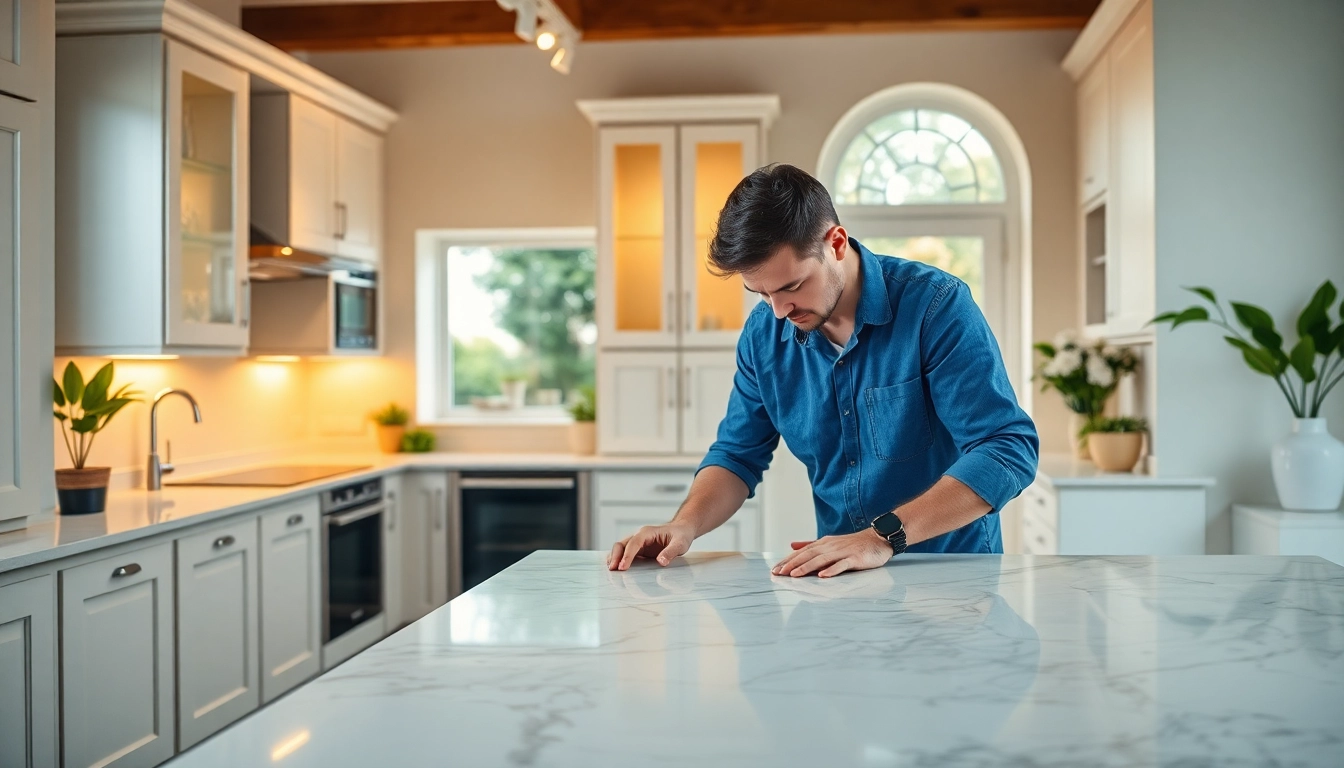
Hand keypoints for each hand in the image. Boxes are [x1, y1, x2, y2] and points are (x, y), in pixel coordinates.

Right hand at [607, 522, 694, 570]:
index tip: (623, 567)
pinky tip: (616, 569)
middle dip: (615, 556)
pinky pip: (625, 554)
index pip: (634, 543)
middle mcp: (639, 536)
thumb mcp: (680, 543)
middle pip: (622, 544)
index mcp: (647, 532)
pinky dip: (619, 560)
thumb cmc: (681, 535)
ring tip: (611, 571)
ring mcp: (637, 543)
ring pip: (620, 549)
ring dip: (614, 558)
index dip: (627, 555)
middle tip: (613, 570)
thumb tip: (661, 562)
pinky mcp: (638, 550)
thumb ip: (671, 552)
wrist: (682, 531)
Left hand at [770, 529, 893, 577]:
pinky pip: (842, 565)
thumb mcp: (829, 543)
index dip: (787, 561)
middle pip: (808, 555)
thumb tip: (792, 546)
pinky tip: (823, 576)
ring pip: (821, 560)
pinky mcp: (855, 558)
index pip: (801, 552)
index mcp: (823, 544)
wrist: (878, 539)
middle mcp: (830, 546)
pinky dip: (832, 570)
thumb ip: (811, 545)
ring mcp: (843, 552)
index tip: (775, 570)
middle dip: (792, 564)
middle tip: (779, 573)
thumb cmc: (853, 544)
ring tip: (794, 575)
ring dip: (807, 567)